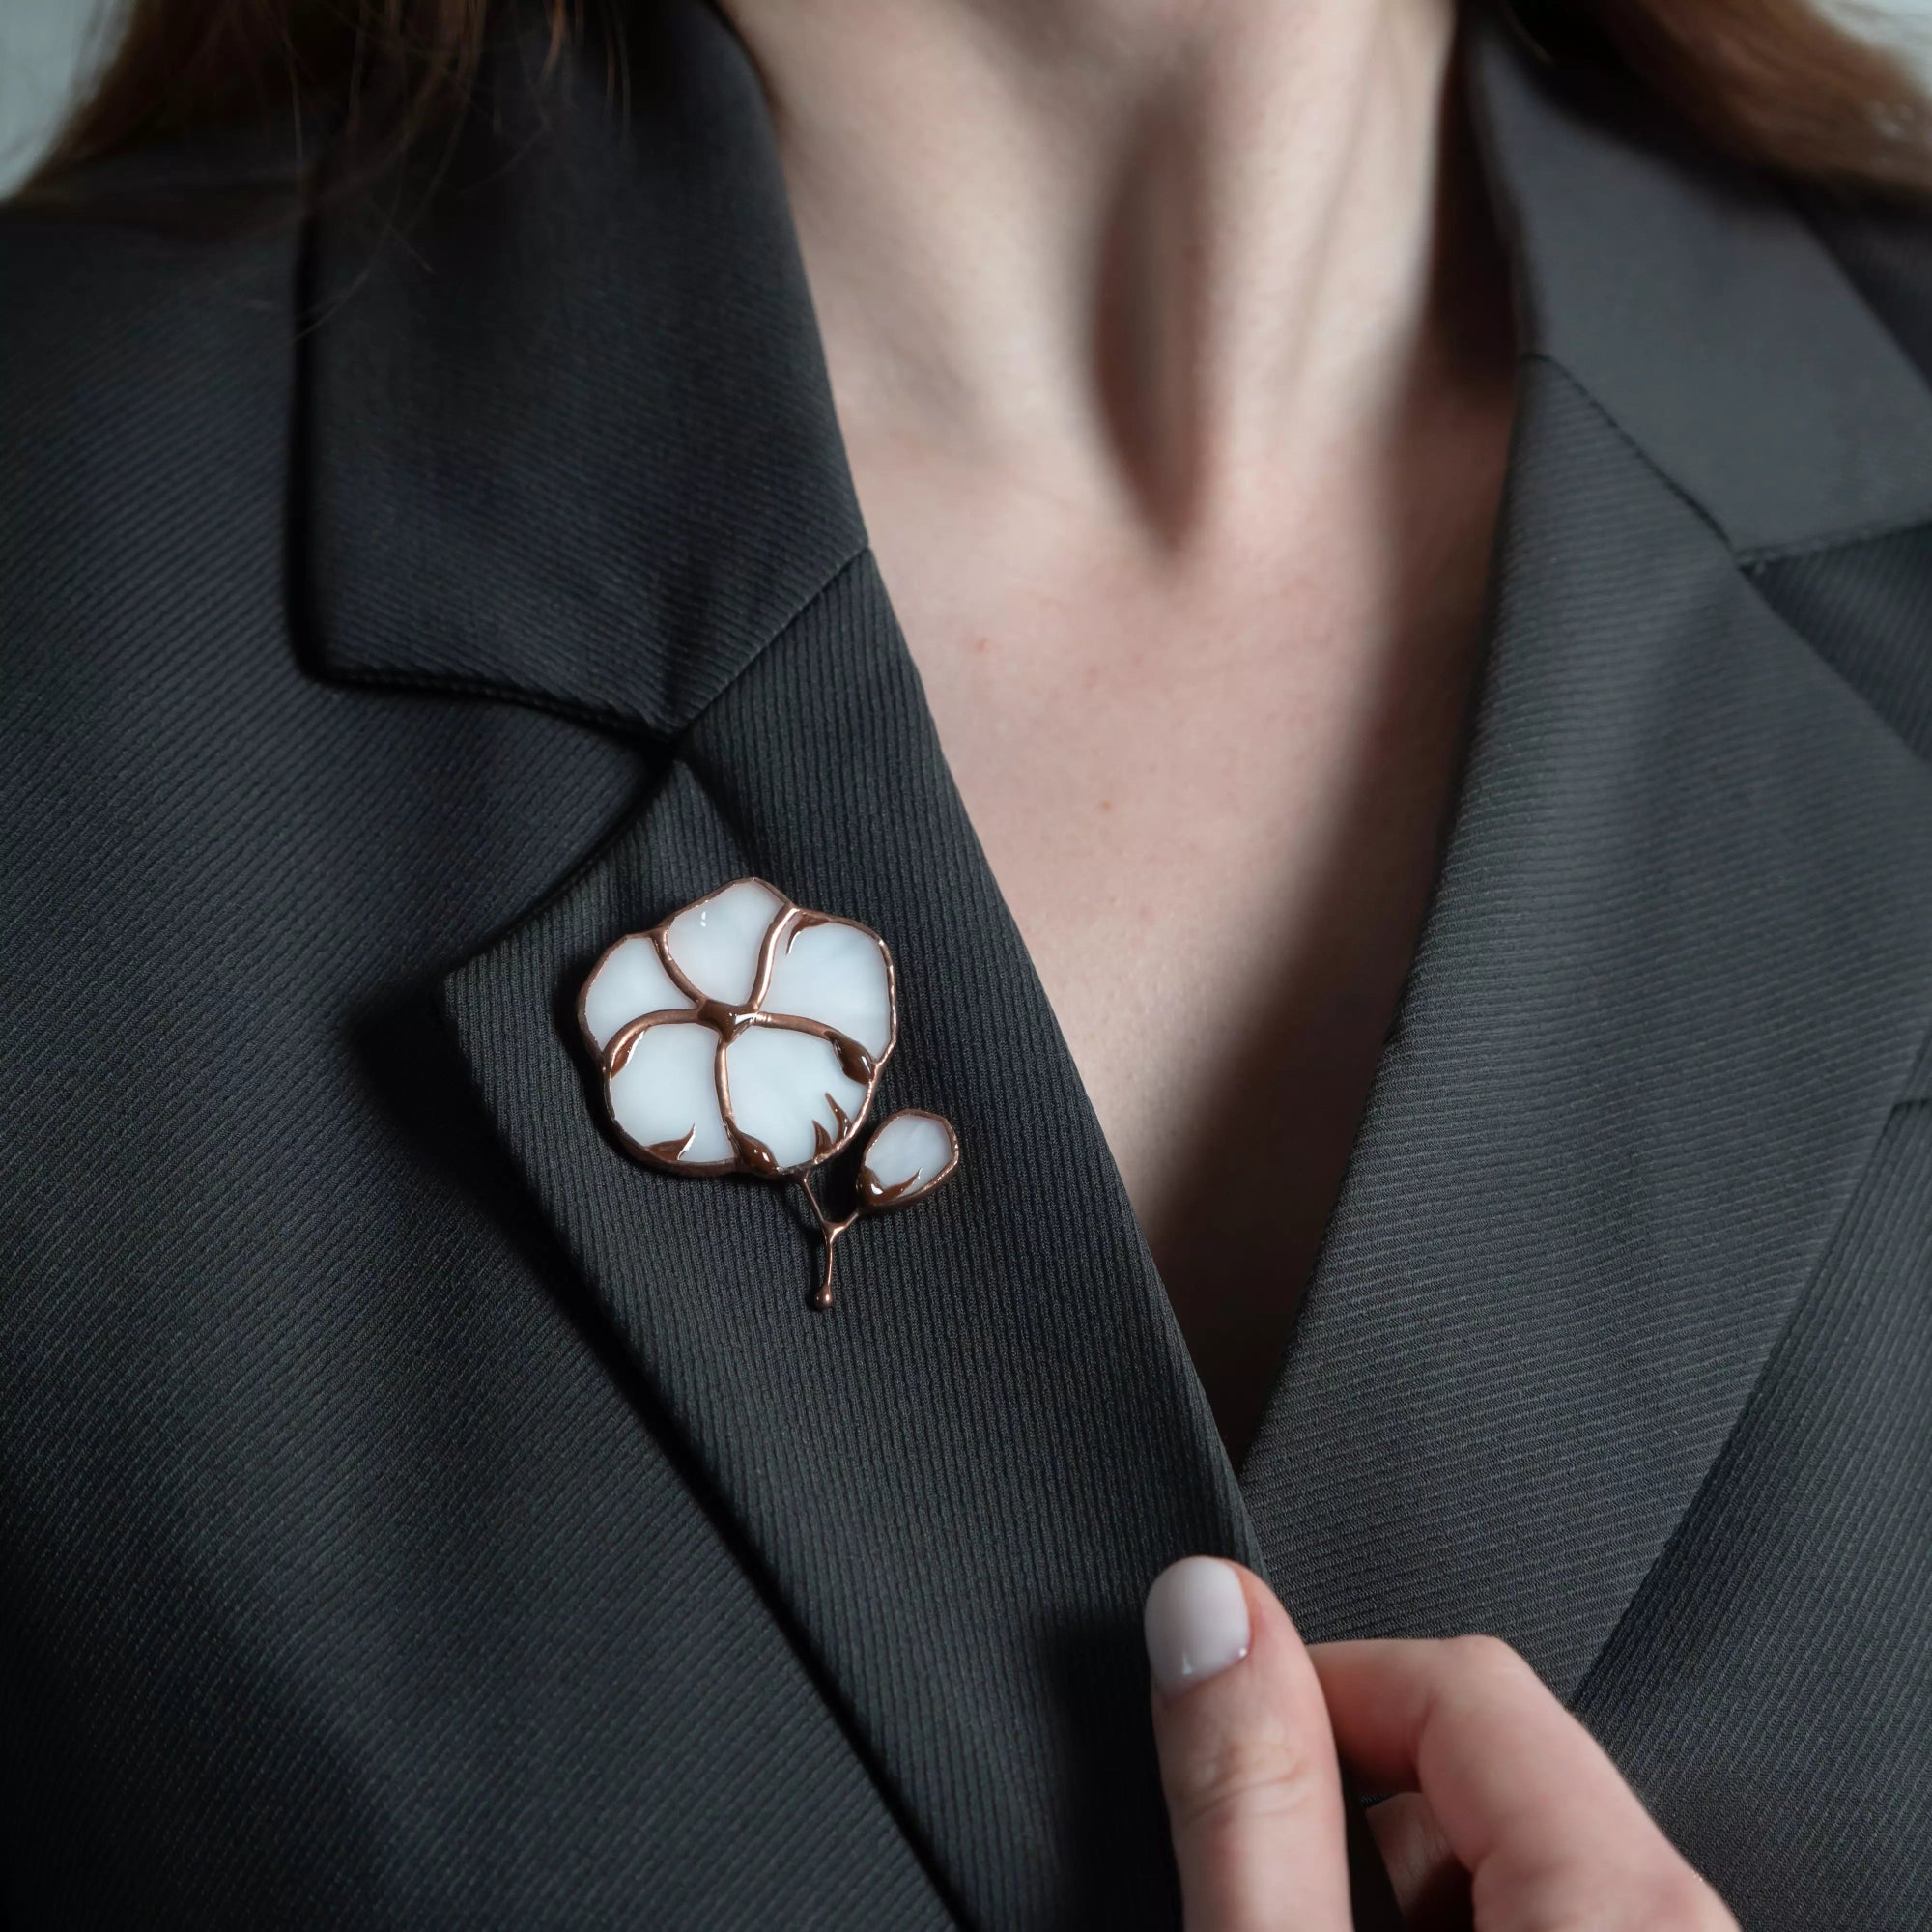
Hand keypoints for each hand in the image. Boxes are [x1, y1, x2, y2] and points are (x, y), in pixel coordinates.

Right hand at [1143, 1558, 1738, 1930]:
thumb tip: (1204, 1608)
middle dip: (1355, 1808)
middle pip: (1494, 1773)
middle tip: (1261, 1892)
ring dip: (1404, 1897)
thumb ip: (1253, 1798)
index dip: (1312, 1686)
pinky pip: (1563, 1931)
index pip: (1458, 1677)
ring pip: (1524, 1870)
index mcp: (1627, 1906)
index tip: (1221, 1735)